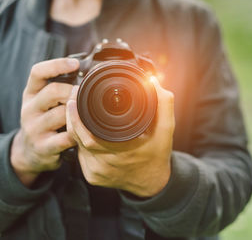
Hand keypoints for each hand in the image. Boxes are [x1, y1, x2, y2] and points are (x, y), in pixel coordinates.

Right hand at [11, 58, 78, 186]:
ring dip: (77, 114)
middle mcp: (29, 108)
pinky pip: (66, 137)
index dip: (57, 65)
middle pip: (53, 91)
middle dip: (73, 92)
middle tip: (85, 96)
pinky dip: (78, 134)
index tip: (76, 63)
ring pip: (61, 114)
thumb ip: (60, 87)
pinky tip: (83, 133)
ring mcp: (34, 128)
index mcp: (31, 93)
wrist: (30, 151)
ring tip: (85, 115)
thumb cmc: (45, 120)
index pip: (38, 72)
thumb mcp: (45, 102)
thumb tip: (88, 71)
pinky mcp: (43, 146)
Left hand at [66, 77, 174, 197]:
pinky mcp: (91, 177)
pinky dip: (80, 140)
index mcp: (123, 152)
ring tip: (78, 110)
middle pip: (77, 138)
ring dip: (75, 127)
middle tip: (73, 98)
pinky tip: (85, 130)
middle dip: (72, 116)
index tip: (75, 97)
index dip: (77, 117)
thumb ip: (163, 104)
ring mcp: (96, 173)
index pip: (88, 135)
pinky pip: (79, 154)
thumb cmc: (158, 154)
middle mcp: (106, 165)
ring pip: (76, 145)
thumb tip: (152, 81)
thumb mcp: (166, 129)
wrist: (153, 183)